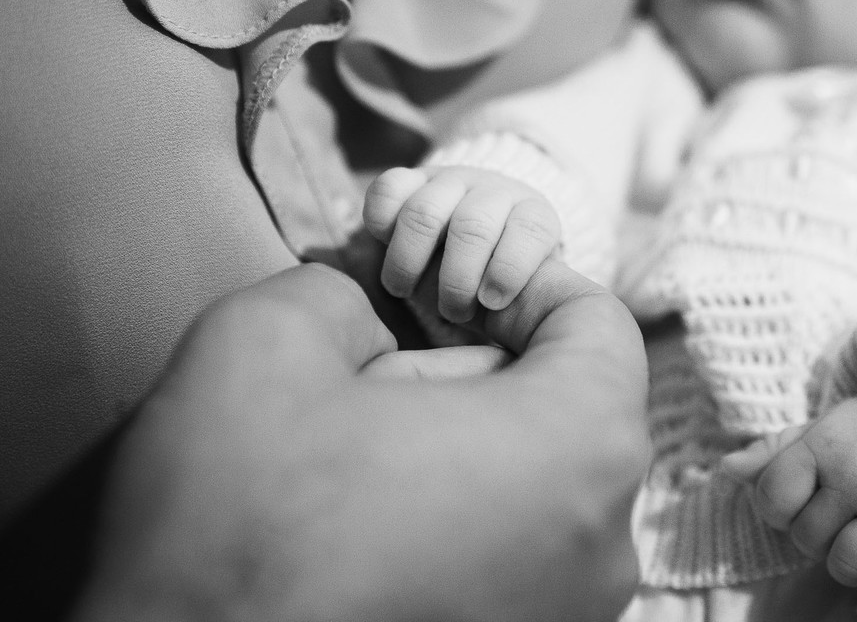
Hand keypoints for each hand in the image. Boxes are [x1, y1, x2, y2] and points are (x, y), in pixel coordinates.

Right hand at [71, 262, 648, 621]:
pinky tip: (371, 530)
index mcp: (578, 446)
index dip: (526, 288)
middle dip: (479, 373)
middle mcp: (602, 542)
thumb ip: (346, 287)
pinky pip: (517, 553)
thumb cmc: (234, 528)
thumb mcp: (270, 341)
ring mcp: (571, 611)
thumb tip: (370, 309)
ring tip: (363, 464)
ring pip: (539, 482)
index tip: (452, 294)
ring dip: (463, 450)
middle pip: (568, 406)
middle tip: (380, 379)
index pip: (600, 327)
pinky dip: (459, 520)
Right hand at [364, 166, 561, 321]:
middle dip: (457, 279)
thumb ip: (528, 301)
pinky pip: (388, 189)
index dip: (508, 269)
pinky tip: (385, 247)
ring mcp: (451, 181)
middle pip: (472, 226)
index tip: (492, 302)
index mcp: (532, 214)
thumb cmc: (501, 278)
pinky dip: (381, 222)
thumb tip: (509, 322)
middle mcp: (493, 191)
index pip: (529, 231)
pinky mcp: (411, 178)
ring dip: (409, 261)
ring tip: (405, 292)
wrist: (478, 234)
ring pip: (424, 212)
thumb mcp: (528, 288)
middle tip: (453, 311)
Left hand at [723, 390, 856, 621]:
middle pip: (806, 538)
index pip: (771, 496)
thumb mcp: (825, 428)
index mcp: (823, 445)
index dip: (777, 507)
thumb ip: (776, 452)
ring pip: (845, 564)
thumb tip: (728, 469)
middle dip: (814, 534)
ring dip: (847, 562)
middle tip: (836, 519)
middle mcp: (856, 474)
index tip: (796, 501)